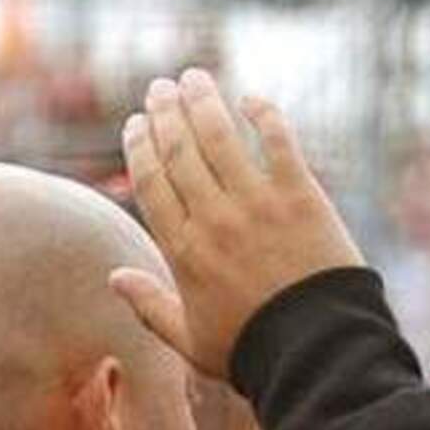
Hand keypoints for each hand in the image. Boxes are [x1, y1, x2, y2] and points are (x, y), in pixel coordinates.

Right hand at [114, 70, 364, 380]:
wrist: (317, 351)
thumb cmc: (251, 350)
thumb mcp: (189, 339)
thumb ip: (148, 306)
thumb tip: (112, 277)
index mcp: (182, 250)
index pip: (151, 181)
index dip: (140, 145)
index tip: (135, 123)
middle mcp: (213, 219)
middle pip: (179, 150)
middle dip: (165, 112)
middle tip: (160, 88)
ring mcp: (257, 204)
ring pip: (220, 136)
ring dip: (202, 101)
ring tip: (193, 78)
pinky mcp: (300, 195)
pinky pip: (277, 141)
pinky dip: (262, 114)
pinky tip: (250, 100)